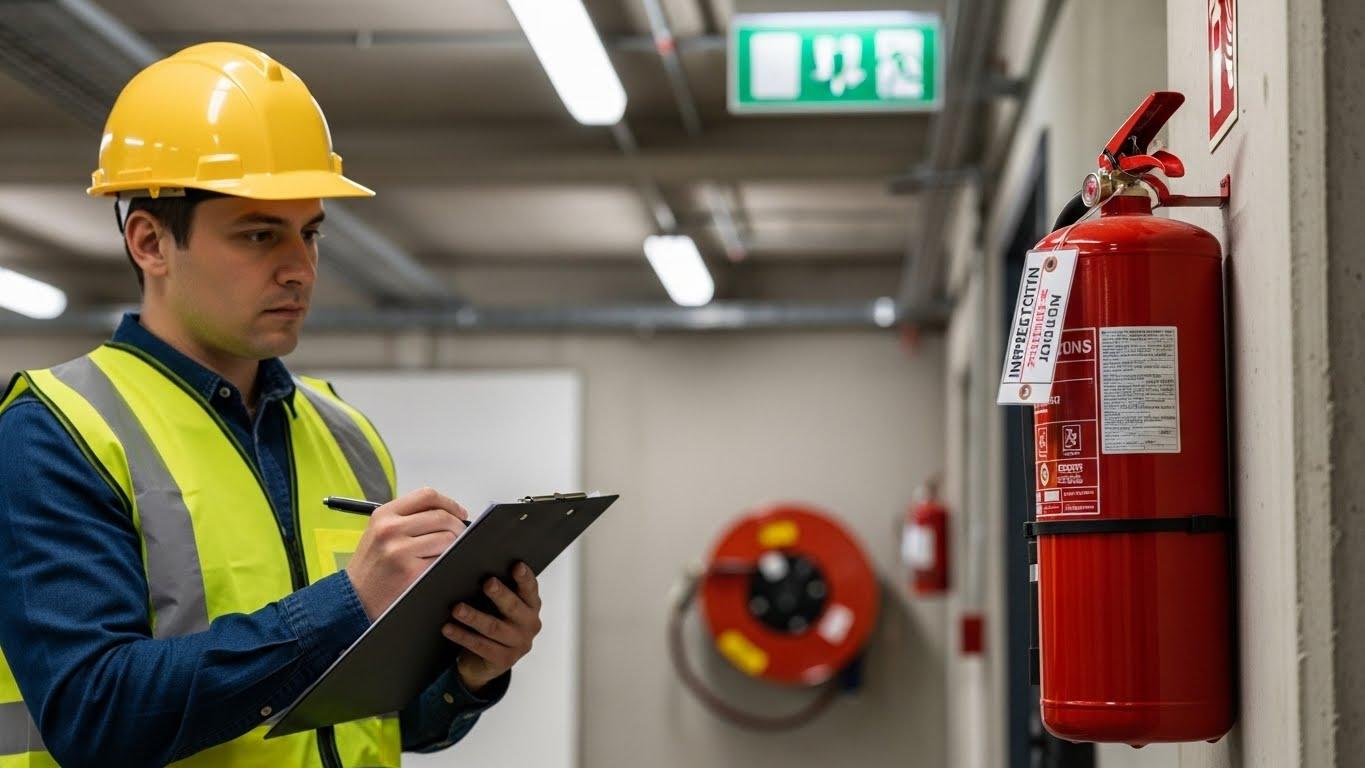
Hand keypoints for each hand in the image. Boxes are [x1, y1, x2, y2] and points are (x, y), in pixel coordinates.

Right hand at [346, 487, 468, 620]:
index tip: (459, 513)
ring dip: (454, 545)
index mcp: (384, 515)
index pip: (427, 496)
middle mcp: (390, 529)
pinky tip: (438, 566)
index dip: (449, 503)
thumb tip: (448, 513)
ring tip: (446, 553)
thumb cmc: (372, 567)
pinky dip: (446, 561)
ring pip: (447, 537)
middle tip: (460, 536)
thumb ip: (408, 518)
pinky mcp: (410, 571)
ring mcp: (400, 550)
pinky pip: (442, 559)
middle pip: (441, 516)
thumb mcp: (380, 532)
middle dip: (457, 526)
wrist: (354, 599)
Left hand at [444, 562, 542, 692]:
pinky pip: (481, 646)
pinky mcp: (504, 660)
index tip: (516, 565)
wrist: (485, 662)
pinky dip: (463, 636)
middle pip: (513, 607)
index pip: (530, 588)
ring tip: (457, 608)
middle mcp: (530, 624)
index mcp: (531, 605)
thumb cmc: (492, 622)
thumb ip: (496, 591)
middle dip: (500, 594)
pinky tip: (448, 628)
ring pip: (494, 628)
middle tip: (487, 583)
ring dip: (474, 617)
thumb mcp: (498, 606)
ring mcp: (519, 644)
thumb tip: (473, 570)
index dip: (524, 577)